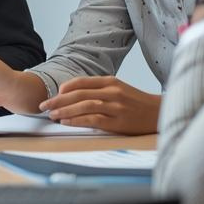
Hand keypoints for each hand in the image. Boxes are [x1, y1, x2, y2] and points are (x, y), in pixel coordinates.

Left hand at [38, 76, 160, 134]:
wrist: (159, 113)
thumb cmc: (136, 102)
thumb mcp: (118, 89)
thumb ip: (98, 90)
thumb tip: (73, 95)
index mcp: (110, 82)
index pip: (81, 82)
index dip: (64, 88)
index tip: (53, 94)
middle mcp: (112, 92)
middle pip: (78, 94)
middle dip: (58, 100)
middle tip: (44, 106)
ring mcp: (115, 107)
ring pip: (84, 105)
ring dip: (64, 110)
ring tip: (52, 115)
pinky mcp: (118, 121)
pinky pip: (93, 119)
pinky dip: (77, 120)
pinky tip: (66, 122)